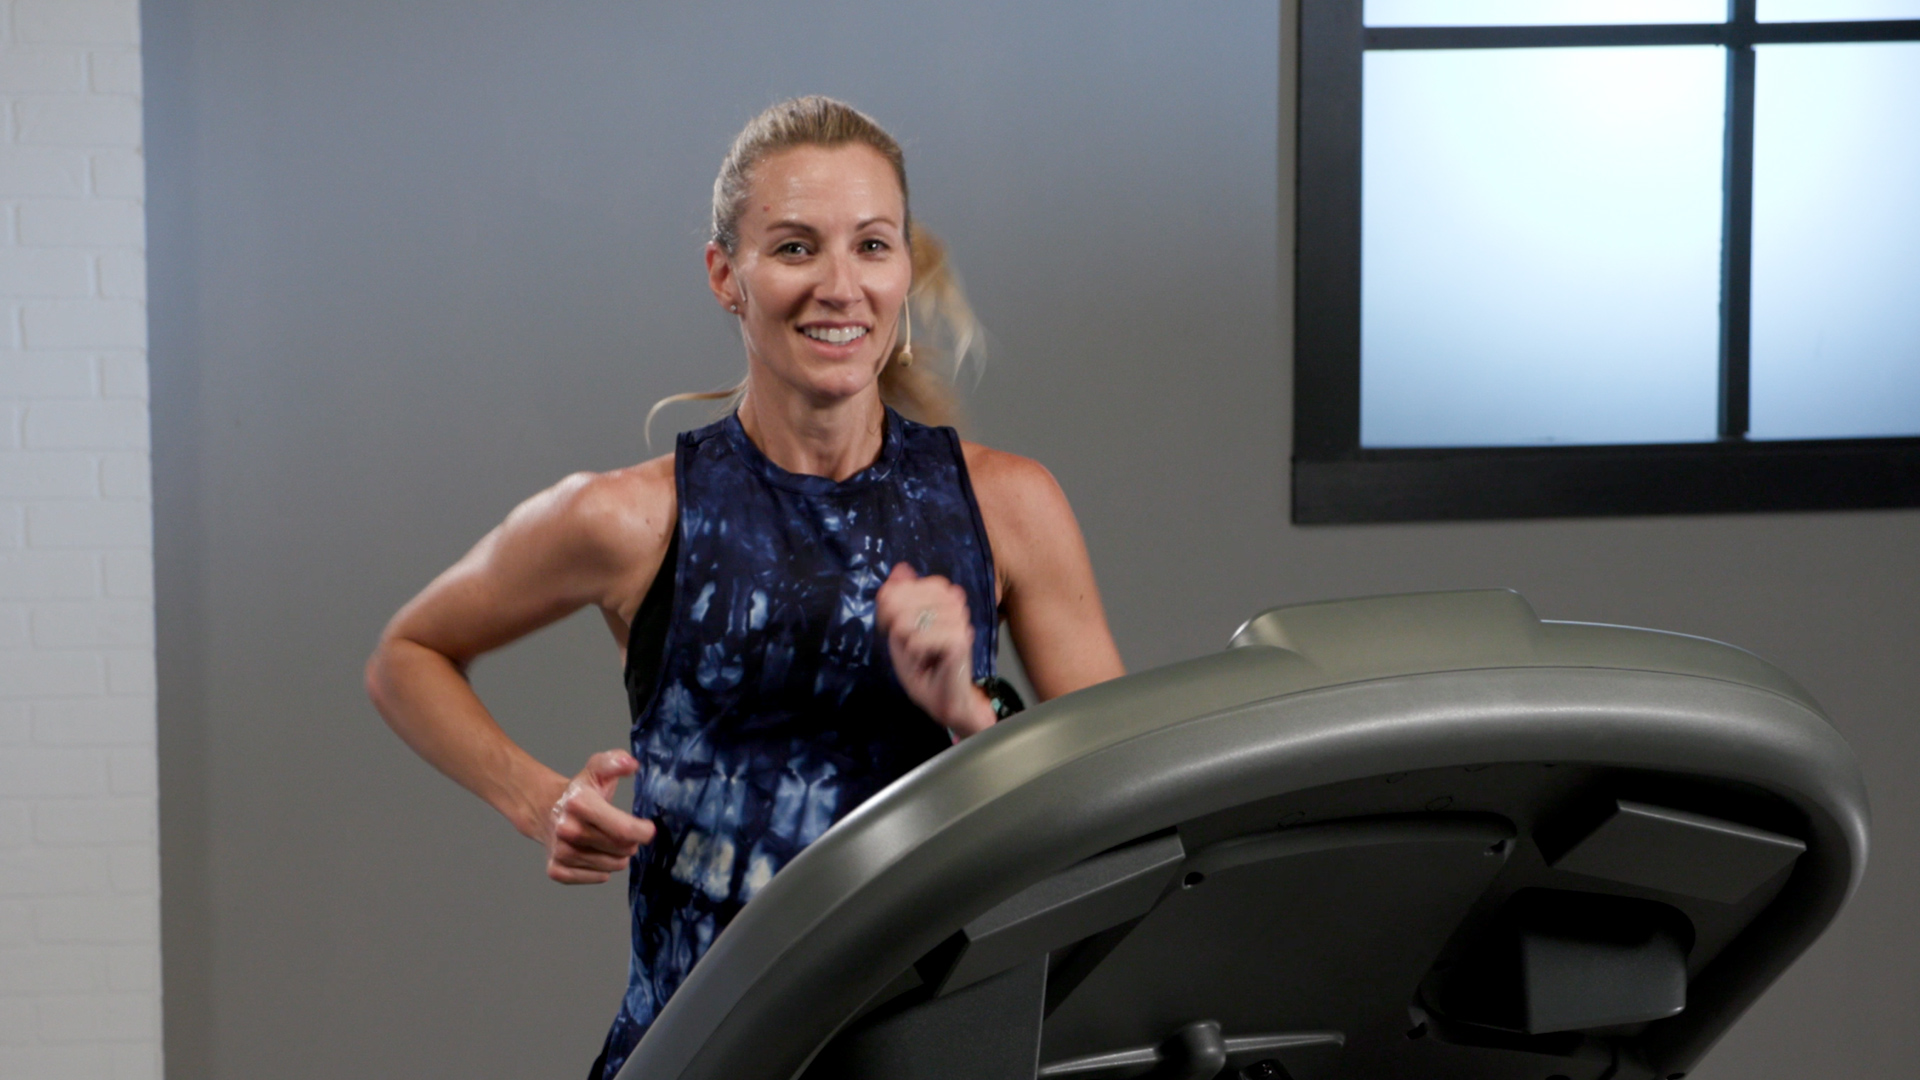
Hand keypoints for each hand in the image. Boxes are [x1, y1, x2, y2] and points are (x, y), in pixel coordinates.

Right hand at [543, 750, 655, 883]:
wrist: (544, 808)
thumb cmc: (579, 791)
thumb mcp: (596, 769)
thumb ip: (615, 761)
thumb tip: (631, 764)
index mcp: (579, 803)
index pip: (623, 830)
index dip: (643, 832)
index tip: (648, 829)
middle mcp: (567, 830)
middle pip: (621, 849)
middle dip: (630, 842)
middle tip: (623, 832)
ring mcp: (560, 852)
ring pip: (612, 866)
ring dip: (617, 856)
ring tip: (607, 840)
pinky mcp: (556, 870)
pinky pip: (597, 878)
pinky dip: (602, 869)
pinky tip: (595, 853)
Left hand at [876, 563, 995, 737]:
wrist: (946, 701)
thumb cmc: (924, 668)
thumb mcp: (901, 630)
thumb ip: (898, 599)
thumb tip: (900, 568)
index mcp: (942, 594)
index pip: (903, 585)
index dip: (889, 607)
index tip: (895, 629)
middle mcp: (954, 601)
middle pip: (901, 600)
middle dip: (894, 626)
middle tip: (908, 646)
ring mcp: (959, 618)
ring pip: (907, 620)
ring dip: (906, 643)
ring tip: (920, 654)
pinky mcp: (960, 638)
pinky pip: (917, 638)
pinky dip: (914, 653)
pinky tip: (927, 660)